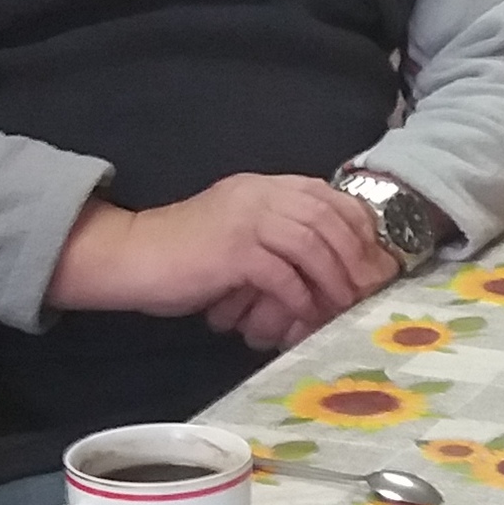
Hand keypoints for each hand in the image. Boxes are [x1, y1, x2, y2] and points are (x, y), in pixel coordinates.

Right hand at [54, 174, 393, 334]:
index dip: (358, 227)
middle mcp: (259, 195)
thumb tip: (330, 268)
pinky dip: (300, 299)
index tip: (373, 260)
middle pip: (328, 219)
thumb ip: (277, 236)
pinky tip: (304, 318)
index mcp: (264, 186)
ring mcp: (246, 219)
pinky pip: (283, 275)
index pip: (328, 196)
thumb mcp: (238, 232)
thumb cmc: (185, 255)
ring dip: (333, 281)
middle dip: (356, 257)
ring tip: (342, 309)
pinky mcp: (233, 250)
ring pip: (313, 244)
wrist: (131, 257)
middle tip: (368, 291)